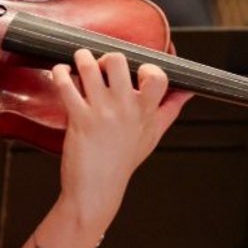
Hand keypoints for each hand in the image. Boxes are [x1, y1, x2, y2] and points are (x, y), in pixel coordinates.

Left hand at [51, 49, 189, 236]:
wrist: (96, 190)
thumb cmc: (123, 161)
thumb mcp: (152, 135)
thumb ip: (169, 110)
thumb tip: (187, 92)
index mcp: (145, 112)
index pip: (158, 78)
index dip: (147, 67)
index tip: (136, 70)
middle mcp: (125, 110)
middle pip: (118, 61)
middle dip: (105, 57)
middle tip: (100, 66)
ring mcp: (101, 113)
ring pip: (89, 67)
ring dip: (81, 58)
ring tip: (79, 62)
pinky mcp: (79, 119)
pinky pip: (66, 85)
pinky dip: (60, 72)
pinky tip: (61, 73)